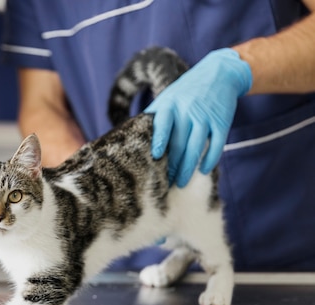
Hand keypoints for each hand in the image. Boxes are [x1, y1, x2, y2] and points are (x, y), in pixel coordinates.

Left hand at [146, 48, 251, 186]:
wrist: (219, 73)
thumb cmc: (185, 92)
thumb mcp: (168, 98)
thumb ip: (154, 116)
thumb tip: (133, 137)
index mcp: (171, 105)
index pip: (164, 124)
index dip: (160, 141)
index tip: (156, 156)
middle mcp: (188, 111)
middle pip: (180, 143)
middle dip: (172, 165)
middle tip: (165, 182)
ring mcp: (206, 117)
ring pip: (197, 147)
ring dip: (188, 168)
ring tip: (180, 182)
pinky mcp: (222, 122)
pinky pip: (217, 145)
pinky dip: (210, 160)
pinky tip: (202, 170)